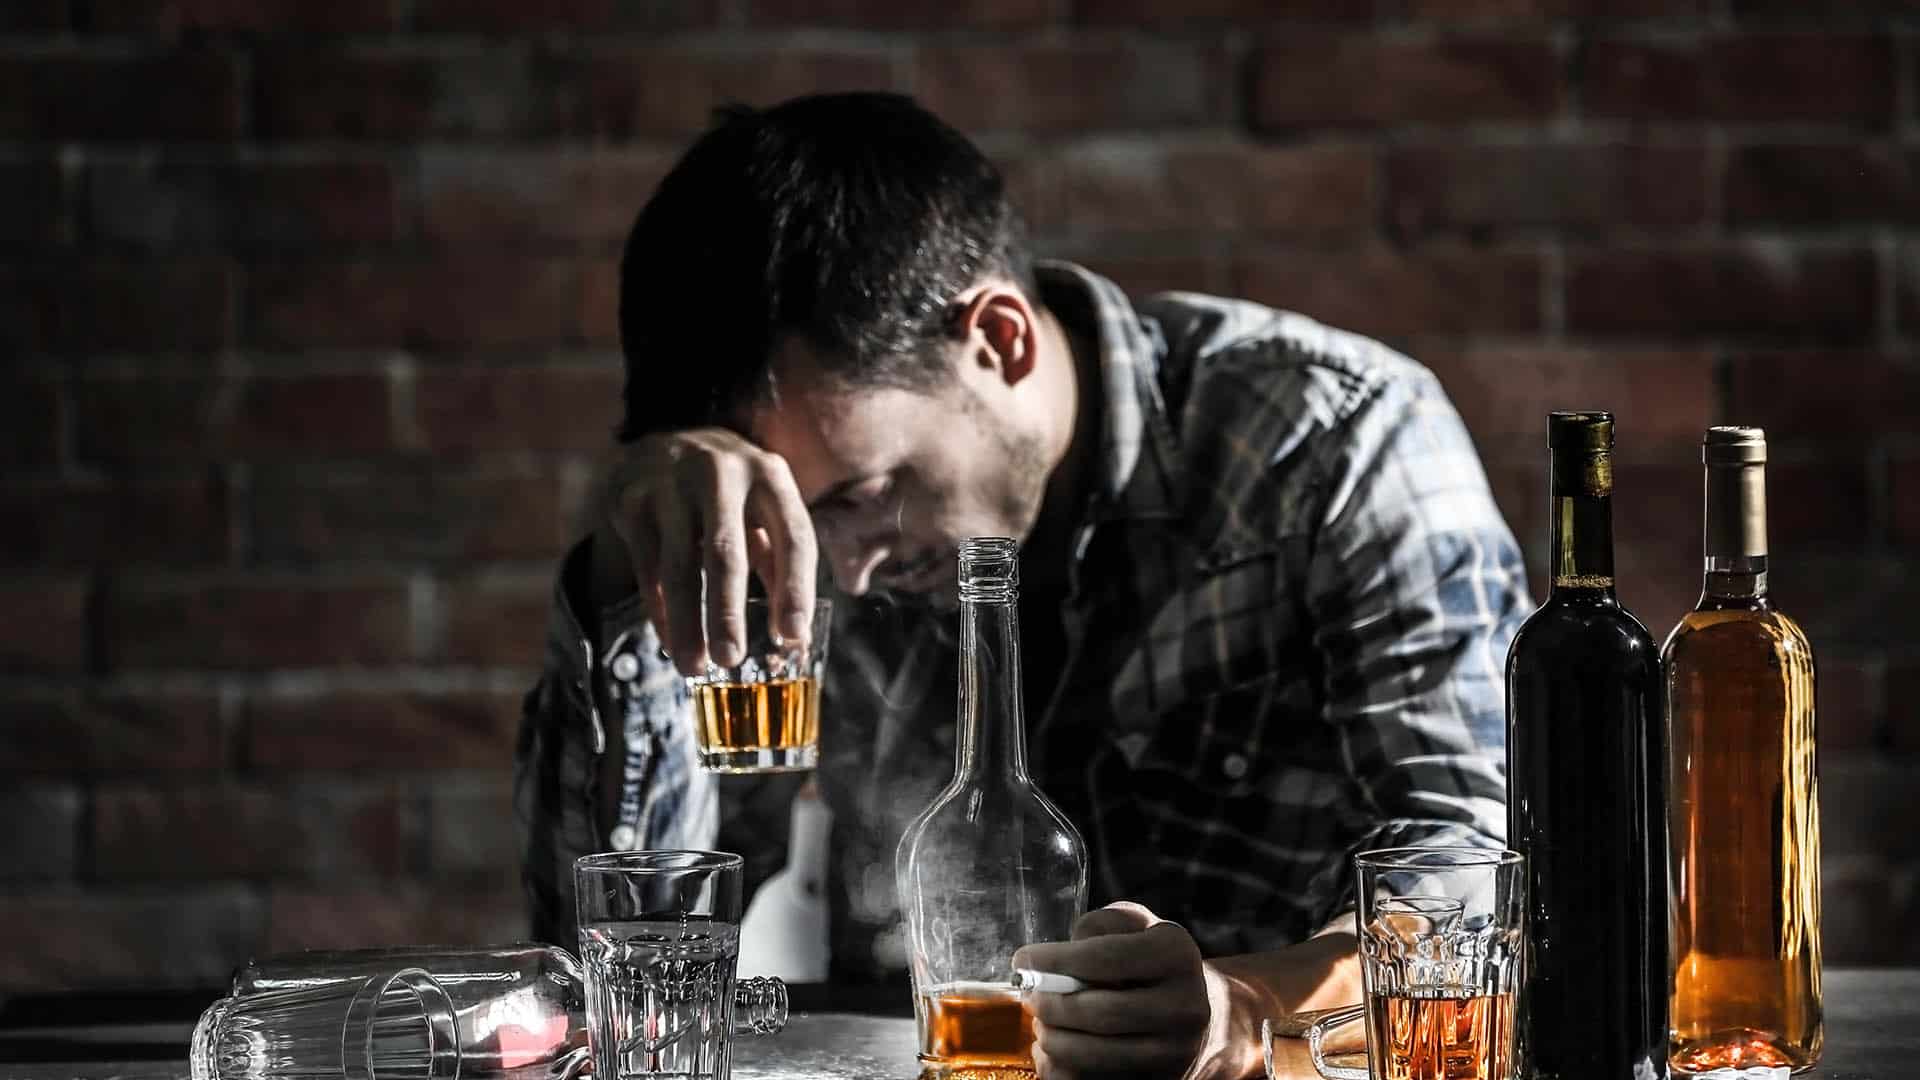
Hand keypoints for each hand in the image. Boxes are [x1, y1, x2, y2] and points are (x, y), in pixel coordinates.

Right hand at [596, 428, 816, 675]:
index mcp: (771, 476)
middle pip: (726, 553)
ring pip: (678, 566)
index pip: (792, 538)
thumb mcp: (764, 510)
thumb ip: (779, 562)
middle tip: (731, 659)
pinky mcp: (632, 499)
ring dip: (686, 622)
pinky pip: (647, 566)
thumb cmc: (730, 491)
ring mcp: (672, 483)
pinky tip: (670, 641)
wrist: (663, 439)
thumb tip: (793, 637)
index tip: (792, 637)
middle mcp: (722, 474)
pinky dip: (660, 609)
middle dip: (727, 611)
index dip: (795, 590)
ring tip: (693, 666)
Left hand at [1011, 902, 1213, 1079]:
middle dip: (1051, 1005)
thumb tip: (1057, 958)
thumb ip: (1099, 925)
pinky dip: (1063, 1070)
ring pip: (1097, 1055)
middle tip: (1030, 997)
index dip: (1054, 960)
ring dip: (1054, 1041)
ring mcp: (1176, 1050)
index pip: (1105, 957)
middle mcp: (1185, 1005)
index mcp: (1176, 954)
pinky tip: (1053, 1052)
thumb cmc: (1151, 961)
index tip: (1021, 960)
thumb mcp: (1135, 926)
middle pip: (1100, 1012)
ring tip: (1042, 1025)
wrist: (1198, 1011)